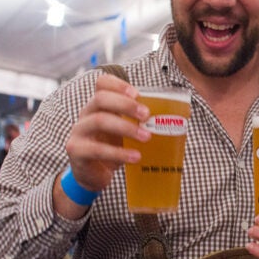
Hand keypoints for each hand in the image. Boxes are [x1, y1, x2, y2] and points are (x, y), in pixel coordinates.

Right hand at [65, 74, 150, 191]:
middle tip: (147, 115)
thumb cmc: (112, 147)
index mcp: (98, 105)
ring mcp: (79, 132)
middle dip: (126, 104)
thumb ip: (139, 121)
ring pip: (99, 121)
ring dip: (126, 127)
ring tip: (147, 137)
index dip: (118, 84)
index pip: (102, 83)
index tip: (137, 93)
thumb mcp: (124, 131)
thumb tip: (181, 115)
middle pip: (100, 99)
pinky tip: (135, 157)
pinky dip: (119, 153)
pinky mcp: (77, 151)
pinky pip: (97, 149)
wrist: (92, 174)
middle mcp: (86, 114)